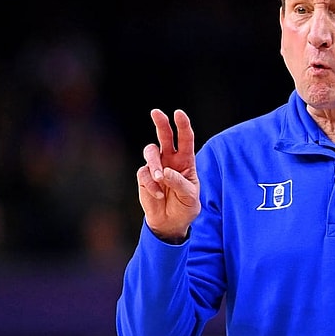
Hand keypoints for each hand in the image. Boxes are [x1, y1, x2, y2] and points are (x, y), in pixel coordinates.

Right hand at [136, 109, 200, 242]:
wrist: (171, 223)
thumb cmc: (185, 207)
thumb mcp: (190, 197)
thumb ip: (179, 183)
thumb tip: (164, 172)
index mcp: (186, 160)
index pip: (185, 139)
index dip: (182, 125)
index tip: (179, 113)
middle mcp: (170, 159)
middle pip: (164, 135)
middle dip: (161, 122)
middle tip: (156, 112)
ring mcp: (156, 167)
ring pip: (150, 151)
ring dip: (154, 163)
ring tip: (160, 178)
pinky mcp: (144, 177)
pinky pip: (144, 174)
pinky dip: (151, 184)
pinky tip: (159, 195)